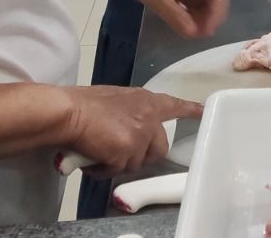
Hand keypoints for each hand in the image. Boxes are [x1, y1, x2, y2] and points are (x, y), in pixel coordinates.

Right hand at [60, 86, 201, 175]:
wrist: (68, 112)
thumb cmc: (84, 103)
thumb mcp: (117, 99)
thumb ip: (131, 112)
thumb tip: (128, 128)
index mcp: (146, 101)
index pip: (174, 106)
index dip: (189, 110)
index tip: (202, 111)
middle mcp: (149, 118)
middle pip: (158, 149)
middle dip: (141, 155)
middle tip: (120, 152)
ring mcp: (139, 136)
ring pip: (136, 163)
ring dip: (118, 163)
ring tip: (99, 151)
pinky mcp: (126, 153)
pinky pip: (116, 171)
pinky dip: (103, 170)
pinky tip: (92, 159)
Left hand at [114, 0, 228, 37]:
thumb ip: (176, 16)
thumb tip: (193, 34)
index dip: (215, 16)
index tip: (206, 33)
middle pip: (212, 2)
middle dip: (208, 19)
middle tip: (196, 36)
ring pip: (202, 6)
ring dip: (199, 20)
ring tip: (189, 34)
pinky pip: (190, 6)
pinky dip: (189, 17)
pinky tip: (183, 26)